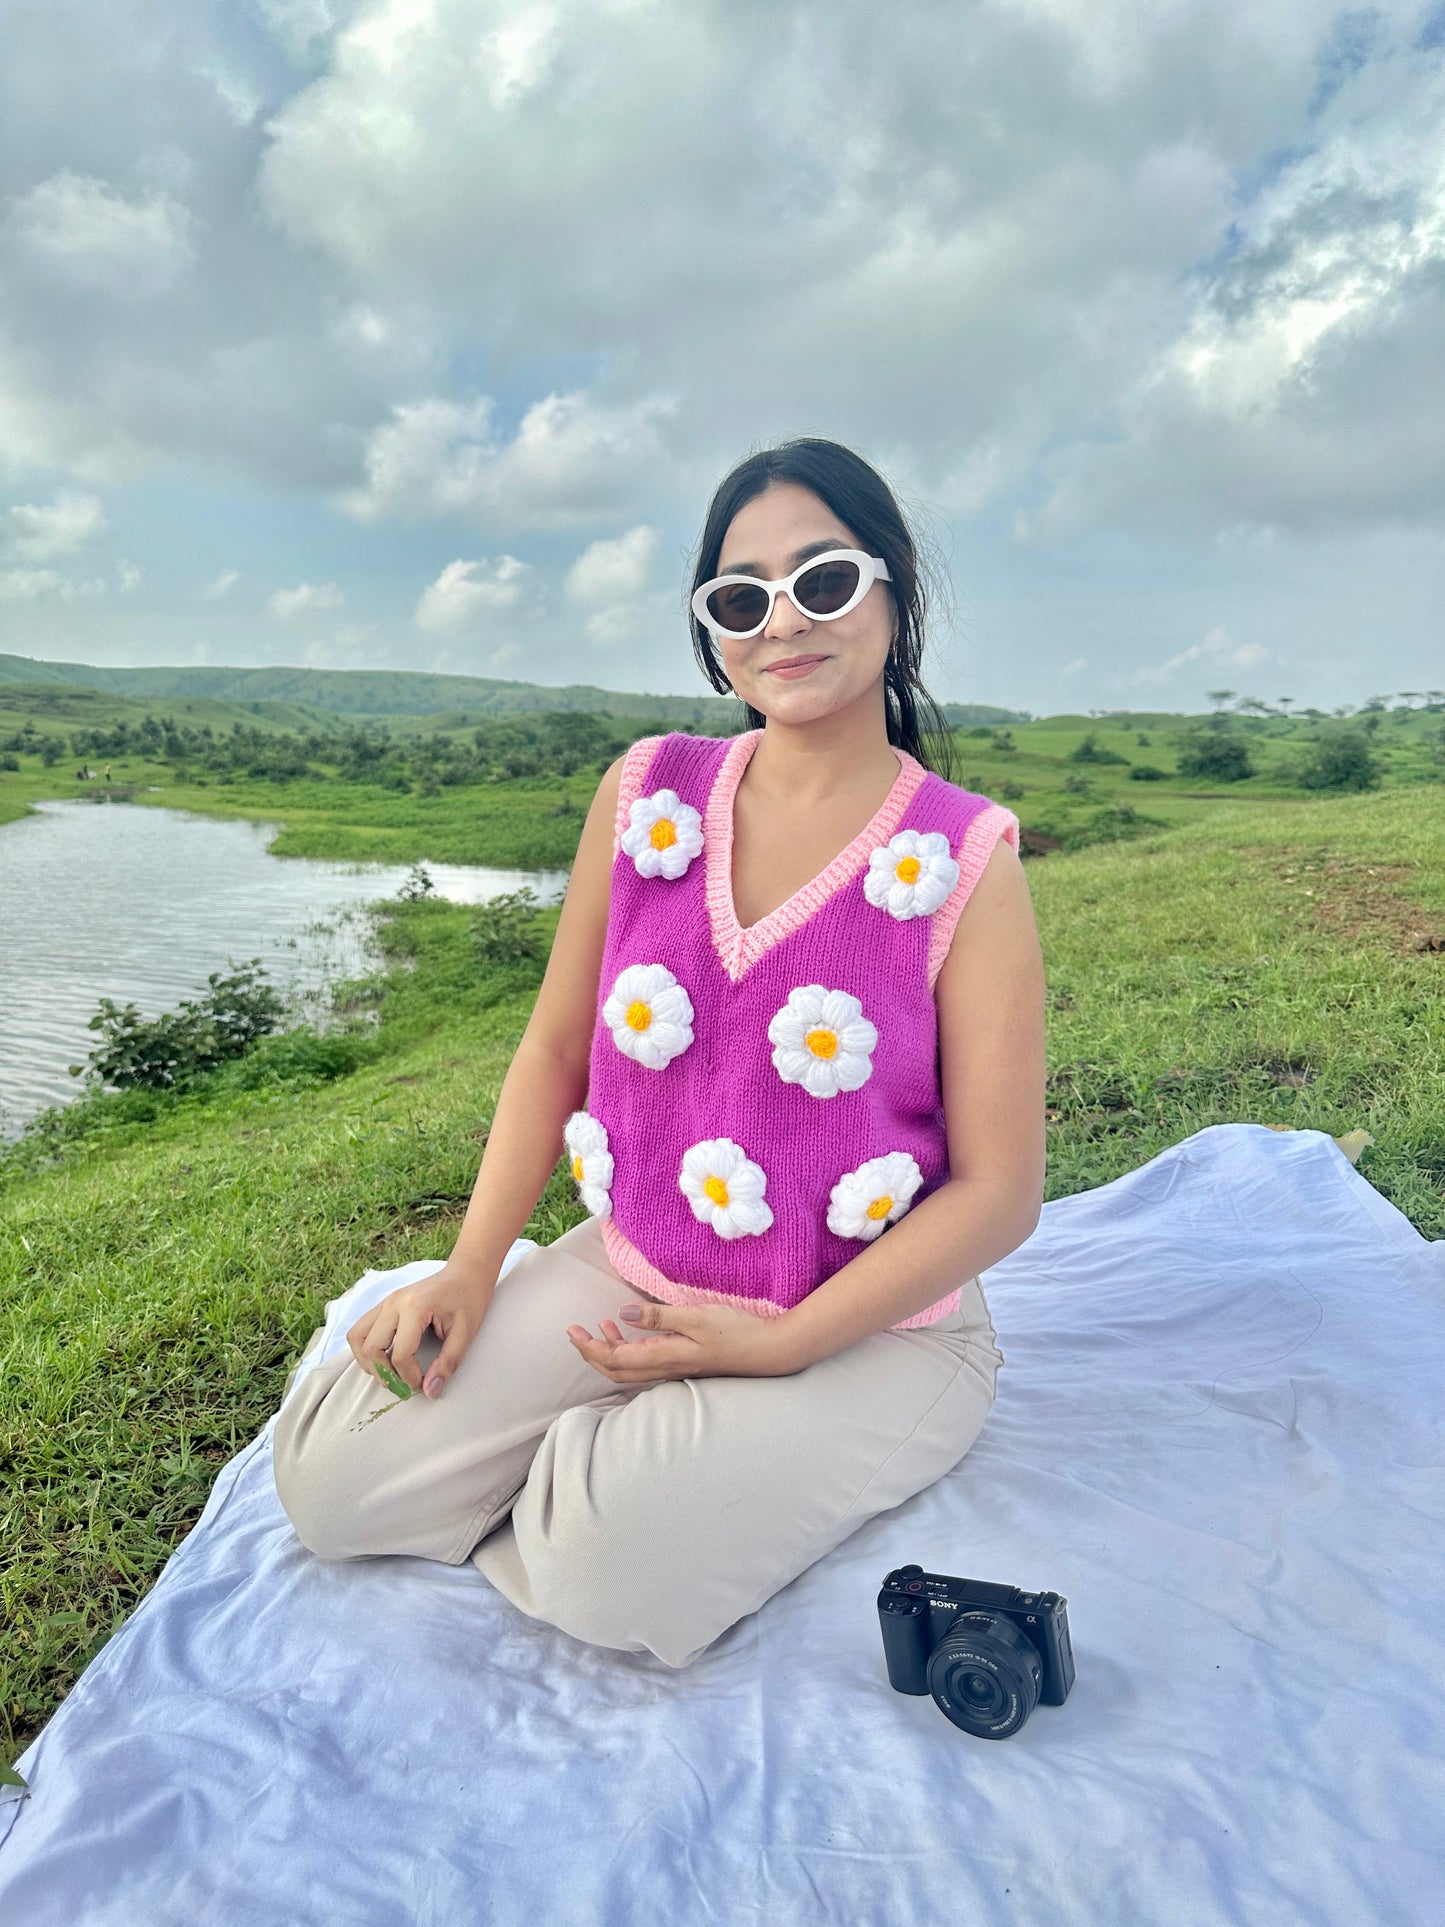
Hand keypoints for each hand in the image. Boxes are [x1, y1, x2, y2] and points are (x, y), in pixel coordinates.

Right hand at [346, 1260, 493, 1399]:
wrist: (467, 1273)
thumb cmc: (469, 1300)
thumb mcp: (466, 1333)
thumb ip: (447, 1363)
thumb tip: (430, 1391)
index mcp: (415, 1307)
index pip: (400, 1354)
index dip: (409, 1378)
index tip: (423, 1385)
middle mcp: (393, 1303)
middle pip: (371, 1348)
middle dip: (384, 1374)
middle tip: (403, 1385)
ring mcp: (385, 1301)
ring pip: (357, 1338)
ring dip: (368, 1362)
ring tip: (390, 1373)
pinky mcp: (384, 1304)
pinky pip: (361, 1329)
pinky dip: (366, 1348)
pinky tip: (385, 1358)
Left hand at [566, 1299, 797, 1382]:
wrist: (768, 1351)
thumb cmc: (735, 1331)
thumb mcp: (695, 1317)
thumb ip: (658, 1316)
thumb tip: (622, 1314)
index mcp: (663, 1357)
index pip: (613, 1359)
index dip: (589, 1348)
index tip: (572, 1331)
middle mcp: (665, 1368)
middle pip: (616, 1370)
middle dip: (592, 1353)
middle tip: (575, 1332)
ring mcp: (675, 1369)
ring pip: (630, 1368)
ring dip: (610, 1351)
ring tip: (601, 1328)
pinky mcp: (684, 1364)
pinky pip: (646, 1364)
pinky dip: (630, 1350)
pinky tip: (633, 1333)